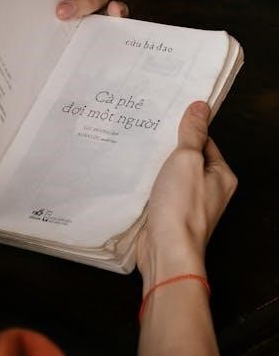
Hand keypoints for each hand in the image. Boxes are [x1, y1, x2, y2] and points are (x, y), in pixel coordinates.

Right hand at [137, 101, 237, 285]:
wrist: (166, 250)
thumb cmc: (181, 207)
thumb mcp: (187, 160)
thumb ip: (193, 132)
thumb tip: (200, 106)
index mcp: (221, 175)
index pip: (205, 141)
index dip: (186, 129)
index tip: (165, 118)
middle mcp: (209, 190)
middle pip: (188, 158)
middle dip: (168, 147)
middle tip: (147, 131)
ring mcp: (189, 203)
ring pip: (172, 174)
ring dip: (156, 165)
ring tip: (138, 149)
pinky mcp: (170, 213)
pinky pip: (161, 190)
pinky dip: (149, 182)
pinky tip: (135, 173)